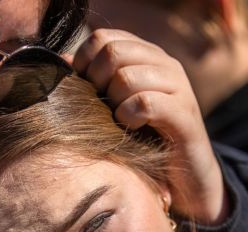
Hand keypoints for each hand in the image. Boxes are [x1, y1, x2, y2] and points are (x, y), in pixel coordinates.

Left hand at [68, 29, 229, 224]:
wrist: (184, 177)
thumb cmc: (142, 140)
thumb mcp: (113, 108)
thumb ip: (92, 82)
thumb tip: (62, 62)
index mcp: (144, 56)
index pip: (103, 38)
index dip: (84, 62)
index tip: (84, 89)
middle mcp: (164, 64)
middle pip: (113, 52)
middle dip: (96, 82)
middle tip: (102, 107)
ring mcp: (178, 87)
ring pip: (128, 77)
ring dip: (113, 102)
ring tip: (118, 120)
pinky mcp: (184, 114)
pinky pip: (146, 102)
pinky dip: (129, 116)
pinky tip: (130, 128)